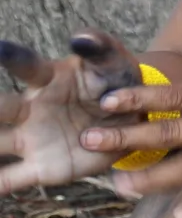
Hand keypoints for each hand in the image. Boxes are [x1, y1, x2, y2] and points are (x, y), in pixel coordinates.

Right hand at [0, 32, 153, 190]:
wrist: (133, 121)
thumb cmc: (119, 83)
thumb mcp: (115, 63)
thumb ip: (100, 49)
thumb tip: (81, 37)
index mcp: (50, 80)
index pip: (27, 68)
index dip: (11, 58)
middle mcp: (31, 109)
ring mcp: (32, 139)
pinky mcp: (42, 167)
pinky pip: (9, 180)